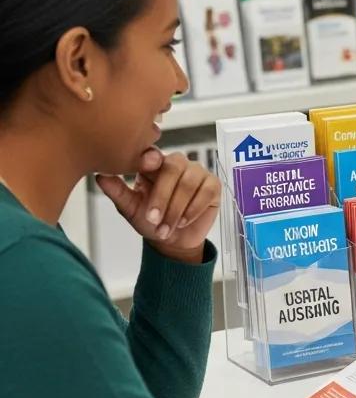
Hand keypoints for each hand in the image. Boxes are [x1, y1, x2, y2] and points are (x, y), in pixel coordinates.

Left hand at [95, 148, 220, 262]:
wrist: (172, 241)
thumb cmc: (151, 221)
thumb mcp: (130, 208)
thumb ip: (117, 191)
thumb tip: (99, 176)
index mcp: (156, 165)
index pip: (154, 156)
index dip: (151, 163)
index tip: (145, 174)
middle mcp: (178, 164)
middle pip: (173, 168)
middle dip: (162, 196)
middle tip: (152, 219)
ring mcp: (198, 173)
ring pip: (189, 182)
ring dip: (176, 208)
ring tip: (166, 228)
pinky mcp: (213, 186)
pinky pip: (206, 192)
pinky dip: (194, 209)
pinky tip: (183, 221)